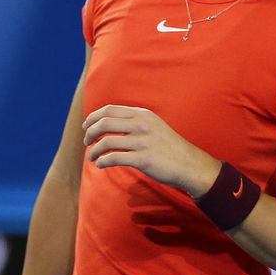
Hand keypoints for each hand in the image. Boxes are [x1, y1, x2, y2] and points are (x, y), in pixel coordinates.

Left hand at [83, 105, 220, 196]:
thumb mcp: (153, 125)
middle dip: (90, 133)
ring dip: (93, 151)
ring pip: (106, 142)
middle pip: (104, 123)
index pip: (109, 110)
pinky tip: (100, 164)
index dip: (93, 117)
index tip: (86, 126)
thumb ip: (134, 121)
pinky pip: (114, 158)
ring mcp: (143, 142)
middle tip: (86, 142)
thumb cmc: (168, 147)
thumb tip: (107, 122)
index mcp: (143, 114)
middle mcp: (142, 125)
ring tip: (91, 157)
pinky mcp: (143, 159)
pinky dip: (102, 161)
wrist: (189, 164)